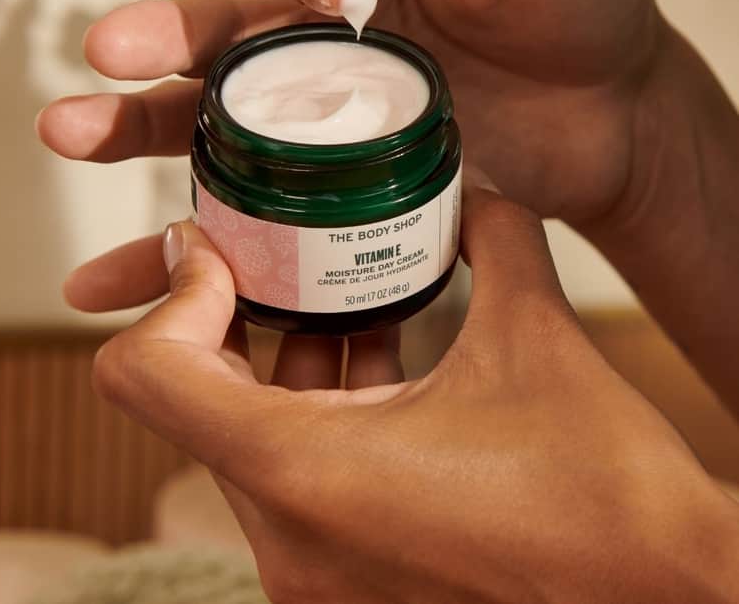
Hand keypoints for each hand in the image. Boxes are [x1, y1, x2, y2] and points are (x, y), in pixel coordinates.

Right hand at [37, 0, 664, 312]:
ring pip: (216, 134)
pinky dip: (207, 247)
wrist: (614, 113)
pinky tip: (147, 271)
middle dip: (153, 56)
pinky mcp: (340, 197)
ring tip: (69, 139)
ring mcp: (326, 129)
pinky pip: (264, 219)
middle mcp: (321, 48)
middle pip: (219, 51)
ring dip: (139, 140)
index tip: (339, 4)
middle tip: (96, 64)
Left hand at [93, 179, 738, 603]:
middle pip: (194, 398)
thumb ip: (495, 239)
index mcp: (309, 473)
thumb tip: (471, 191)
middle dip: (234, 315)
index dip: (173, 293)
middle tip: (274, 253)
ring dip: (283, 359)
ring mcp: (310, 569)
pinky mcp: (342, 579)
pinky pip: (289, 473)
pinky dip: (313, 408)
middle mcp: (289, 537)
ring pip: (245, 434)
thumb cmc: (605, 501)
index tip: (216, 249)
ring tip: (339, 299)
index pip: (151, 374)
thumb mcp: (538, 339)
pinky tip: (378, 359)